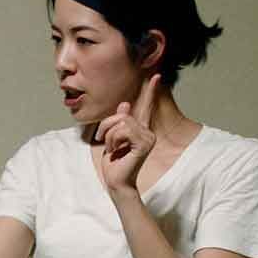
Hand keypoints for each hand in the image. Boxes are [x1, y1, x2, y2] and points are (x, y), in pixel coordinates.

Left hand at [94, 74, 159, 195]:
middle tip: (101, 139)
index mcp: (140, 129)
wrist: (116, 182)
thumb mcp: (112, 139)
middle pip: (123, 114)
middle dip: (106, 126)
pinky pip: (122, 131)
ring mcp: (148, 137)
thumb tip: (125, 104)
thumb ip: (118, 123)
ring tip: (111, 148)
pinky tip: (116, 151)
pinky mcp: (144, 144)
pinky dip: (113, 140)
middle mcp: (147, 131)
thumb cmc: (114, 164)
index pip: (146, 106)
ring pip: (121, 122)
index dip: (150, 91)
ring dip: (108, 135)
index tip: (156, 75)